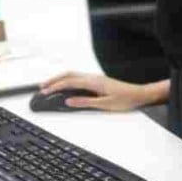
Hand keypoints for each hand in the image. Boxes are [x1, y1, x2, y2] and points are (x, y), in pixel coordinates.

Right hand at [39, 73, 167, 110]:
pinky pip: (78, 78)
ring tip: (50, 86)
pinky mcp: (97, 81)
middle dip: (54, 80)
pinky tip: (65, 86)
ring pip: (73, 75)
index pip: (69, 82)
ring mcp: (94, 78)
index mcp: (93, 82)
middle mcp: (92, 77)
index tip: (45, 92)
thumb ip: (85, 102)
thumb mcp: (104, 104)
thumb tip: (69, 101)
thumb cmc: (125, 99)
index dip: (55, 87)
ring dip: (60, 79)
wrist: (139, 94)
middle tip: (42, 87)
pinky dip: (68, 80)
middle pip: (68, 75)